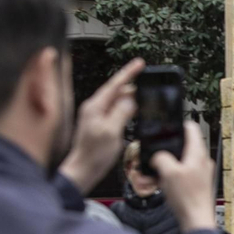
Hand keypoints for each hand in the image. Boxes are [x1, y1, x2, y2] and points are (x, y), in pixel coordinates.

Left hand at [57, 58, 143, 193]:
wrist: (83, 170)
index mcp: (95, 106)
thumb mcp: (111, 131)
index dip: (129, 73)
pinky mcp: (100, 124)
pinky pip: (116, 112)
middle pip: (117, 92)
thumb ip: (121, 112)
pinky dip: (127, 111)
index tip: (140, 63)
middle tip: (150, 88)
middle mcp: (94, 108)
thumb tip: (131, 99)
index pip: (115, 84)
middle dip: (133, 88)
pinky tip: (135, 114)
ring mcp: (97, 116)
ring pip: (118, 102)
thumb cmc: (94, 154)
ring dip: (131, 101)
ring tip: (145, 101)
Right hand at [153, 122, 216, 232]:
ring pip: (184, 159)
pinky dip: (174, 173)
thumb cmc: (188, 198)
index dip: (180, 123)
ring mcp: (202, 173)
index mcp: (198, 154)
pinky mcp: (198, 184)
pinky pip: (184, 172)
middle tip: (159, 148)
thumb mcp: (169, 172)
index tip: (170, 123)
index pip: (192, 129)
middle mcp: (203, 161)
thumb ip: (161, 158)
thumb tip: (158, 157)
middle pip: (186, 144)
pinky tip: (164, 181)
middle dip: (171, 146)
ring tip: (159, 167)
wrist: (196, 219)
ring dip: (171, 161)